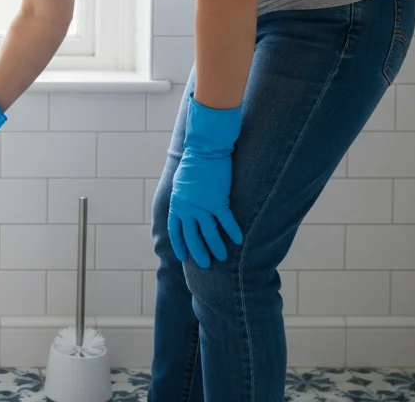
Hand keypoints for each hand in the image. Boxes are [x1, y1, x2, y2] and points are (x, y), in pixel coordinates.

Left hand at [168, 96, 243, 267]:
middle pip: (192, 236)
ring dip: (216, 247)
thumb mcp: (181, 182)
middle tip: (204, 265)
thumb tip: (184, 206)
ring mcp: (202, 205)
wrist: (204, 149)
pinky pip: (226, 221)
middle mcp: (188, 208)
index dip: (179, 245)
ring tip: (222, 258)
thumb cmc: (193, 162)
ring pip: (210, 233)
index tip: (183, 257)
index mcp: (177, 204)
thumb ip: (182, 197)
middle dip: (198, 252)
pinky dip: (232, 231)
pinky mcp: (218, 201)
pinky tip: (238, 241)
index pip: (175, 230)